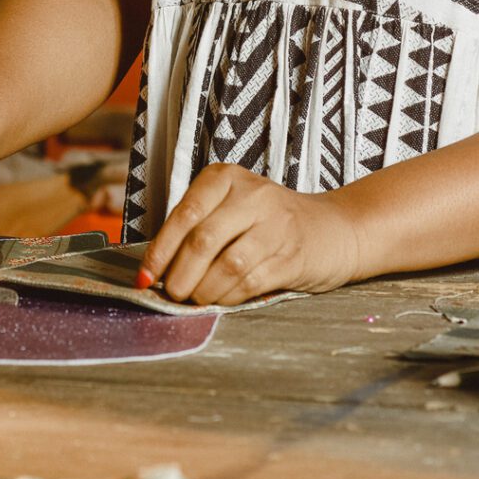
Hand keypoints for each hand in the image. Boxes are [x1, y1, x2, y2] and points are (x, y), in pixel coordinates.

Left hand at [139, 162, 362, 305]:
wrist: (333, 229)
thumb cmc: (269, 221)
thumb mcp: (232, 206)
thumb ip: (199, 226)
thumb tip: (157, 267)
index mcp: (227, 178)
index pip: (184, 214)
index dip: (160, 250)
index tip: (145, 276)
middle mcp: (252, 196)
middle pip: (202, 240)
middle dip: (179, 275)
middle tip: (171, 294)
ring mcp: (275, 225)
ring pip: (226, 265)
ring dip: (203, 290)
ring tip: (195, 299)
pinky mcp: (292, 256)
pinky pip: (250, 282)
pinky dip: (228, 297)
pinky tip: (220, 300)